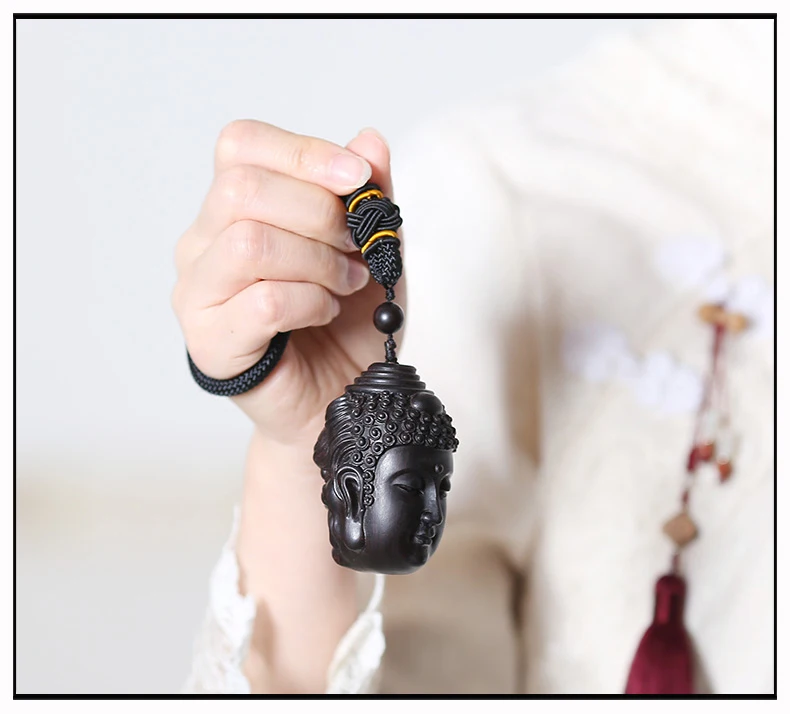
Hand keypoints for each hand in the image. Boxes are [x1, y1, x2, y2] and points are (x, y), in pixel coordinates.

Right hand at [172, 121, 402, 446]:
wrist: (341, 395)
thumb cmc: (347, 320)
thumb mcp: (372, 248)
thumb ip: (369, 195)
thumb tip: (369, 140)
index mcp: (235, 207)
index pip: (242, 145)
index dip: (304, 153)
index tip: (359, 178)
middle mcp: (203, 242)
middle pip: (242, 189)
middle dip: (320, 214)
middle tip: (356, 247)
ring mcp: (198, 292)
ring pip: (249, 242)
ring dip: (318, 261)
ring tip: (345, 284)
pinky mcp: (209, 341)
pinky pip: (262, 300)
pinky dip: (311, 302)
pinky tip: (326, 312)